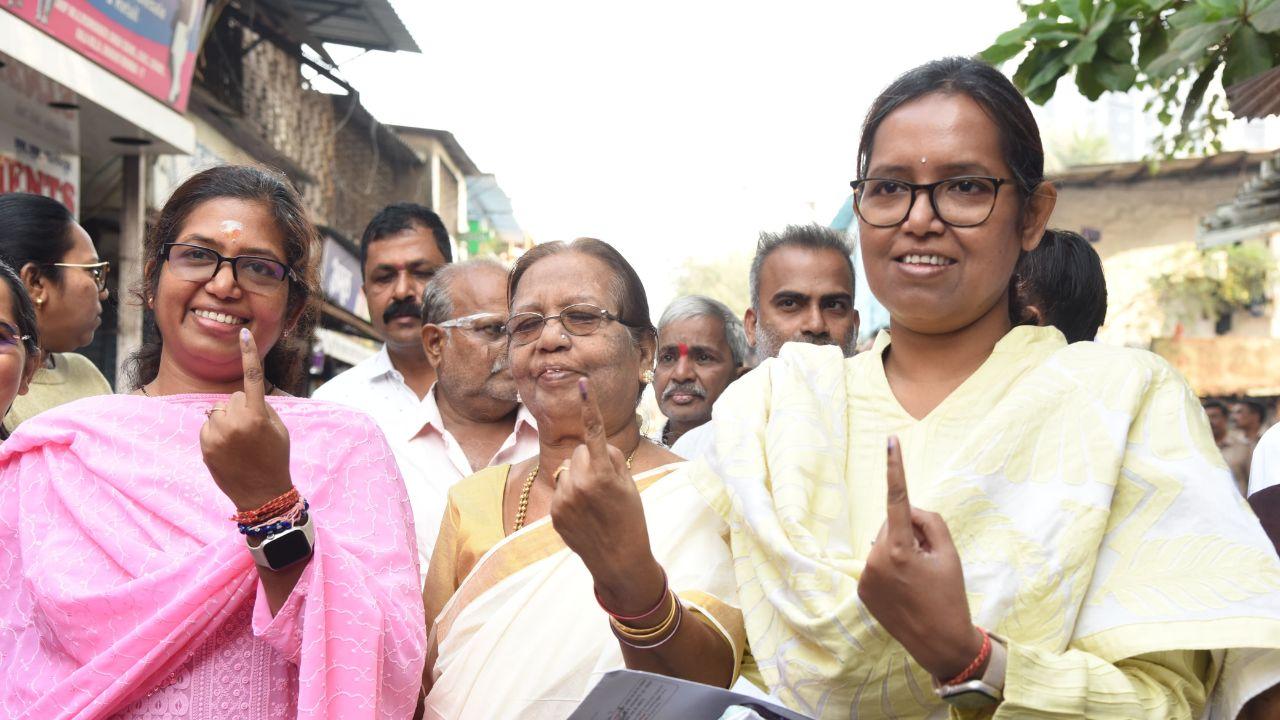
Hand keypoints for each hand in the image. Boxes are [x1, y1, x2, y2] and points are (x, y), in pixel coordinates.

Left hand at [200, 328, 292, 511]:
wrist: (263, 494)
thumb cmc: (275, 458)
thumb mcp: (278, 429)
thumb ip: (260, 407)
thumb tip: (238, 396)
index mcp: (257, 415)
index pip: (252, 377)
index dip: (249, 353)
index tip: (243, 332)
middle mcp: (235, 422)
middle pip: (232, 397)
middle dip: (240, 407)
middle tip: (252, 431)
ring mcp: (217, 435)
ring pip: (217, 411)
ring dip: (226, 420)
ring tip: (239, 443)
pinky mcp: (205, 445)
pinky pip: (208, 425)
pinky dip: (216, 432)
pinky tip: (227, 450)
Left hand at [550, 378, 663, 613]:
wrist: (619, 561)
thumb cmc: (631, 519)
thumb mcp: (629, 485)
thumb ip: (612, 460)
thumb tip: (594, 448)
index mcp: (601, 473)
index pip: (594, 432)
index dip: (588, 406)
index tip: (581, 382)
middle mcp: (579, 483)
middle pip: (581, 452)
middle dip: (591, 461)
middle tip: (607, 487)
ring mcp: (563, 499)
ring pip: (569, 470)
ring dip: (579, 479)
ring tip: (595, 504)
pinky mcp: (554, 513)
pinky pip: (563, 489)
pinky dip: (572, 497)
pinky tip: (585, 516)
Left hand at [856, 436, 984, 680]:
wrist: (939, 644)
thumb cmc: (950, 596)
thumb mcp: (950, 554)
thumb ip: (929, 521)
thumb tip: (907, 509)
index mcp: (899, 550)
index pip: (897, 499)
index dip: (894, 468)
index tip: (890, 441)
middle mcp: (875, 560)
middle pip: (892, 525)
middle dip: (909, 534)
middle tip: (929, 563)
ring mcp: (865, 576)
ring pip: (884, 544)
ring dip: (899, 552)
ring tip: (917, 581)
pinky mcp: (861, 589)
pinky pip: (877, 563)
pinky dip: (890, 568)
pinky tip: (904, 590)